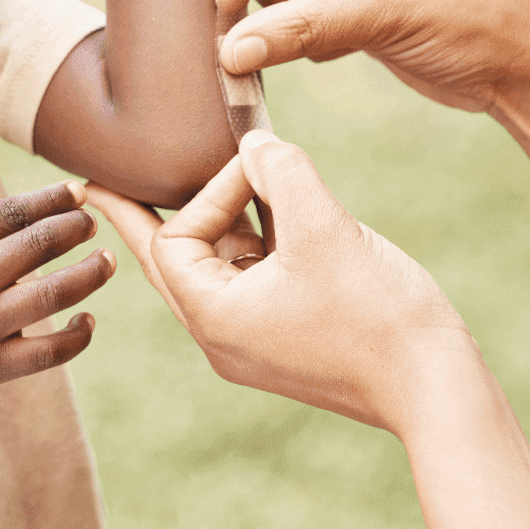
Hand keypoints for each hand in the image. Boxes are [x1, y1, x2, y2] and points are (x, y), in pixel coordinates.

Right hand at [0, 182, 115, 421]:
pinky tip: (88, 320)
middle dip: (77, 226)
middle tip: (92, 222)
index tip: (78, 191)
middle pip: (41, 243)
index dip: (54, 197)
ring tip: (107, 261)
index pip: (14, 210)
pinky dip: (77, 336)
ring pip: (55, 293)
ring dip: (91, 273)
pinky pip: (48, 352)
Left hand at [85, 131, 472, 432]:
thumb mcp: (323, 224)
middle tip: (94, 187)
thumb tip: (253, 143)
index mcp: (214, 317)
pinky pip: (251, 284)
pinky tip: (280, 215)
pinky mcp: (286, 341)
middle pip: (170, 262)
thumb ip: (279, 170)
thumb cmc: (378, 313)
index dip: (207, 192)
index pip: (172, 239)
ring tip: (224, 182)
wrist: (435, 386)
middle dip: (143, 217)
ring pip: (216, 269)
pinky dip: (257, 244)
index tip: (254, 168)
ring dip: (224, 222)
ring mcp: (254, 344)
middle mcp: (222, 337)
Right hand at [215, 0, 529, 111]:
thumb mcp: (374, 14)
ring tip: (343, 25)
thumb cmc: (464, 15)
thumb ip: (293, 28)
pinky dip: (302, 32)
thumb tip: (226, 52)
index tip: (230, 4)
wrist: (516, 63)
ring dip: (287, 9)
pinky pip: (290, 10)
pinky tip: (352, 44)